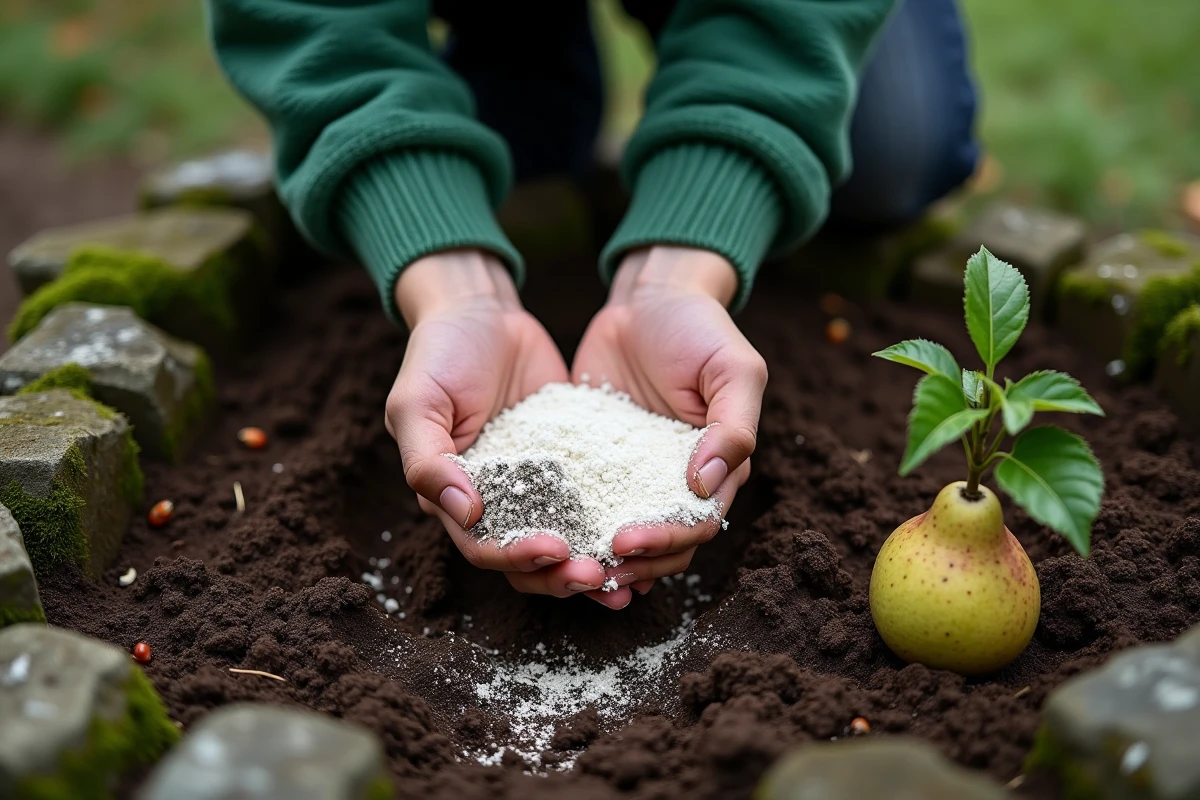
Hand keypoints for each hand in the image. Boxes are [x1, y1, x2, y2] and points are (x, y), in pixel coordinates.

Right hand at [386, 250, 620, 606]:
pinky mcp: (573, 462)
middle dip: (563, 574)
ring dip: (593, 560)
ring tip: (628, 574)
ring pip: (568, 539)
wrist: (481, 312)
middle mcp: (497, 501)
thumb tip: (465, 513)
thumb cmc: (437, 355)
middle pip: (529, 560)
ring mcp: (538, 484)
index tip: (553, 550)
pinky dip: (616, 520)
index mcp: (453, 498)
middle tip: (599, 576)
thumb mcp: (418, 403)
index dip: (515, 557)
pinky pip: (596, 499)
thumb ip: (428, 461)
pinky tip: (649, 529)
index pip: (483, 547)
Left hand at [572, 246, 766, 596]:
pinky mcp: (589, 459)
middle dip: (625, 564)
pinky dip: (562, 523)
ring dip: (592, 557)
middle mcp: (672, 483)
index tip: (627, 541)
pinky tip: (533, 534)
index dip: (664, 541)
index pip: (694, 525)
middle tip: (587, 570)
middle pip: (656, 546)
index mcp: (716, 471)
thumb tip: (707, 485)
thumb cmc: (702, 329)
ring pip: (614, 533)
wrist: (650, 297)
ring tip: (560, 570)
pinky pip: (576, 500)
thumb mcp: (734, 369)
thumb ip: (733, 426)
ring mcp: (628, 475)